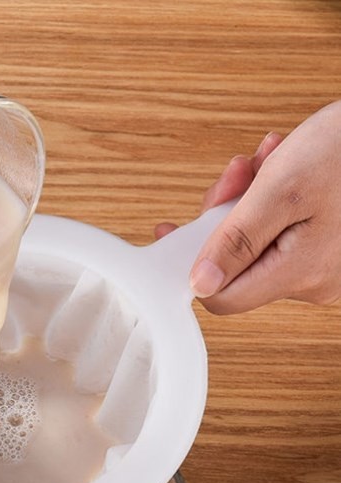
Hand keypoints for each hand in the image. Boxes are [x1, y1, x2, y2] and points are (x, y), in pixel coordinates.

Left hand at [157, 100, 340, 313]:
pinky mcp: (327, 246)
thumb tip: (199, 283)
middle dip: (226, 215)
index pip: (222, 298)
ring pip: (255, 242)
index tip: (180, 231)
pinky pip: (279, 231)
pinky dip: (271, 199)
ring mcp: (323, 264)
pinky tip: (281, 166)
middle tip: (237, 174)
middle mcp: (313, 280)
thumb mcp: (282, 188)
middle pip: (236, 264)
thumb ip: (236, 240)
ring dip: (248, 199)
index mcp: (301, 273)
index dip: (195, 264)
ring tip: (268, 160)